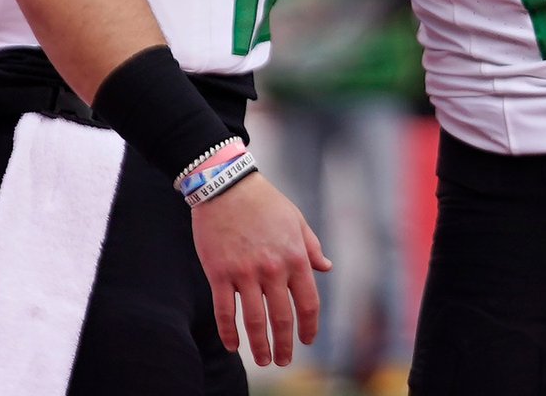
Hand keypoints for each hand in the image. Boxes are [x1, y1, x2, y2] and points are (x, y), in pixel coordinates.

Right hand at [191, 171, 331, 365]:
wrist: (226, 185)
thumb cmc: (264, 201)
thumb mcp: (295, 219)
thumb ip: (311, 247)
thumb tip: (326, 268)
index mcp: (295, 256)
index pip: (308, 302)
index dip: (309, 327)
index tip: (307, 341)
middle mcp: (273, 268)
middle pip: (282, 318)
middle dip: (284, 345)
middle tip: (283, 361)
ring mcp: (245, 272)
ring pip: (254, 321)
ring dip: (259, 346)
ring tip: (263, 360)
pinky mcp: (219, 273)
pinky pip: (224, 312)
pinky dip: (229, 333)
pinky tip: (233, 346)